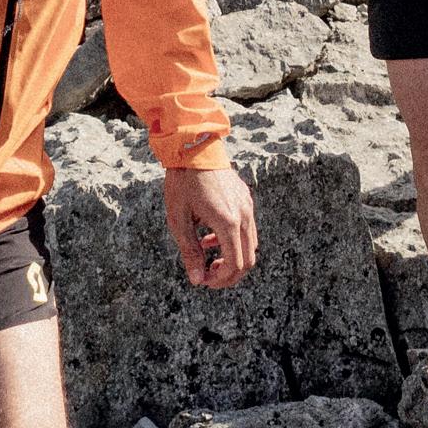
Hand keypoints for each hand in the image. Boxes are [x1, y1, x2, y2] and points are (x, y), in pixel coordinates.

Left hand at [164, 163, 257, 289]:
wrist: (193, 146)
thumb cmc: (182, 181)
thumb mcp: (178, 218)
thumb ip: (190, 251)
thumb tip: (197, 280)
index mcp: (228, 222)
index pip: (234, 265)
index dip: (221, 280)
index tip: (204, 281)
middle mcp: (244, 216)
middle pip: (248, 260)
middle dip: (229, 273)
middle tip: (207, 275)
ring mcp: (247, 206)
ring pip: (250, 245)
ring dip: (231, 255)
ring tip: (204, 250)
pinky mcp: (246, 199)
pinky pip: (247, 228)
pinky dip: (233, 238)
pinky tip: (209, 233)